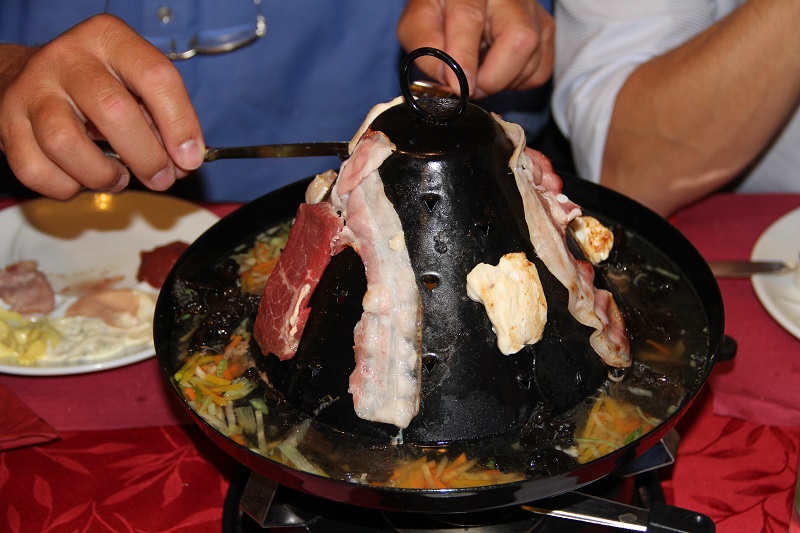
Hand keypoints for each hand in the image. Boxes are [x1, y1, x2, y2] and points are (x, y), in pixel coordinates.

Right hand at [0, 14, 204, 198]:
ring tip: (117, 178)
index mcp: (109, 39)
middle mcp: (69, 58)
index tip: (190, 158)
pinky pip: (37, 170)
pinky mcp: (7, 124)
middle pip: (114, 111)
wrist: (27, 77)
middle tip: (161, 177)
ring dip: (102, 175)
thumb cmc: (95, 86)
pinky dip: (66, 186)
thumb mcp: (133, 84)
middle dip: (147, 157)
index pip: (156, 76)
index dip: (180, 124)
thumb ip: (162, 119)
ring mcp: (33, 90)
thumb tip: (183, 162)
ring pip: (66, 143)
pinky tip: (80, 178)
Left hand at [397, 0, 553, 97]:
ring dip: (503, 82)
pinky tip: (499, 68)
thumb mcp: (418, 20)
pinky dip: (518, 82)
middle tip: (471, 86)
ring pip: (532, 62)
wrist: (463, 0)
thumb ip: (425, 45)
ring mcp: (533, 11)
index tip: (460, 88)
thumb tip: (450, 81)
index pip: (469, 19)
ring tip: (481, 72)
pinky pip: (540, 72)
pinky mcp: (546, 30)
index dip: (464, 58)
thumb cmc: (440, 9)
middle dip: (493, 78)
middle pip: (519, 40)